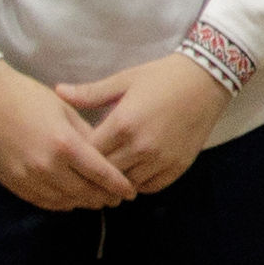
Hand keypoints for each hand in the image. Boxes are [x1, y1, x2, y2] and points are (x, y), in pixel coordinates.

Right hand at [0, 55, 131, 211]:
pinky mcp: (13, 183)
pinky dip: (61, 203)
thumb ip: (88, 137)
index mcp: (65, 144)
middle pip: (85, 193)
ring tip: (96, 199)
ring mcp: (28, 177)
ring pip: (65, 201)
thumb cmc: (31, 99)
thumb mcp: (67, 111)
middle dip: (104, 198)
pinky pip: (43, 202)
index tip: (131, 192)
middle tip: (116, 198)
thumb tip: (108, 157)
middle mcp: (46, 166)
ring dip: (84, 202)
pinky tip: (71, 198)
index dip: (119, 186)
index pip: (101, 174)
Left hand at [57, 58, 231, 197]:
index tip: (72, 152)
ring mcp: (161, 159)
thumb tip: (57, 92)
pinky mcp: (178, 167)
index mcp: (122, 124)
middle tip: (86, 169)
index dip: (77, 155)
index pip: (88, 153)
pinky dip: (139, 183)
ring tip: (108, 174)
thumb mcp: (124, 80)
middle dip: (93, 172)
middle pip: (105, 173)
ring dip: (116, 180)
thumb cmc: (161, 77)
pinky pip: (150, 187)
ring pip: (127, 184)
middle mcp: (141, 147)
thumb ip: (90, 93)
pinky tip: (133, 172)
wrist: (206, 80)